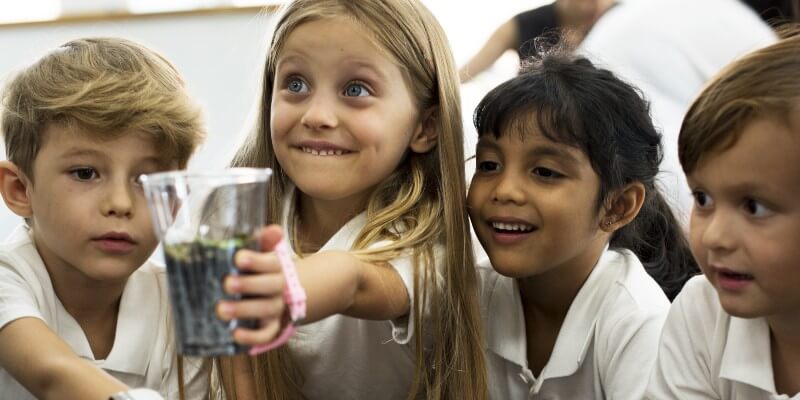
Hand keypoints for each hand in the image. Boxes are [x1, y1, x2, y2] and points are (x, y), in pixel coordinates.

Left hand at [215, 225, 286, 345]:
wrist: (273, 294)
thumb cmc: (256, 272)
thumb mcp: (259, 254)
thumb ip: (260, 241)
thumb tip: (274, 229)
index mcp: (276, 266)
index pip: (272, 262)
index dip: (256, 260)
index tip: (238, 258)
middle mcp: (279, 287)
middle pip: (271, 286)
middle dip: (249, 285)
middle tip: (226, 283)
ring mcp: (275, 308)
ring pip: (266, 310)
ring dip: (244, 310)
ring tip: (221, 309)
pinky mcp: (271, 327)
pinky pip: (265, 335)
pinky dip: (252, 337)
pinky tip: (235, 334)